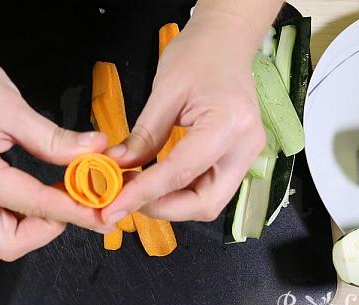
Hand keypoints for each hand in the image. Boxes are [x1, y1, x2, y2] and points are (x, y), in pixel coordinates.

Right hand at [0, 45, 110, 261]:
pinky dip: (12, 224)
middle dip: (44, 232)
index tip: (99, 212)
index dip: (70, 210)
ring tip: (49, 201)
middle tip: (68, 204)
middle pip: (6, 245)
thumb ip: (55, 139)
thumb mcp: (14, 108)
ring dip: (27, 233)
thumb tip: (97, 150)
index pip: (30, 203)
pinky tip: (28, 199)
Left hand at [102, 17, 265, 223]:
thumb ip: (142, 136)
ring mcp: (246, 156)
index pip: (181, 172)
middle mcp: (245, 148)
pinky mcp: (237, 159)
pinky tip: (154, 184)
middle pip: (205, 203)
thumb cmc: (198, 54)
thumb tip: (115, 167)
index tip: (113, 206)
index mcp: (228, 125)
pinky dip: (179, 193)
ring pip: (208, 201)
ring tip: (136, 191)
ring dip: (169, 204)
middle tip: (125, 201)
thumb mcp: (163, 93)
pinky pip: (208, 188)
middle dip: (162, 209)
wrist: (227, 41)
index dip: (144, 193)